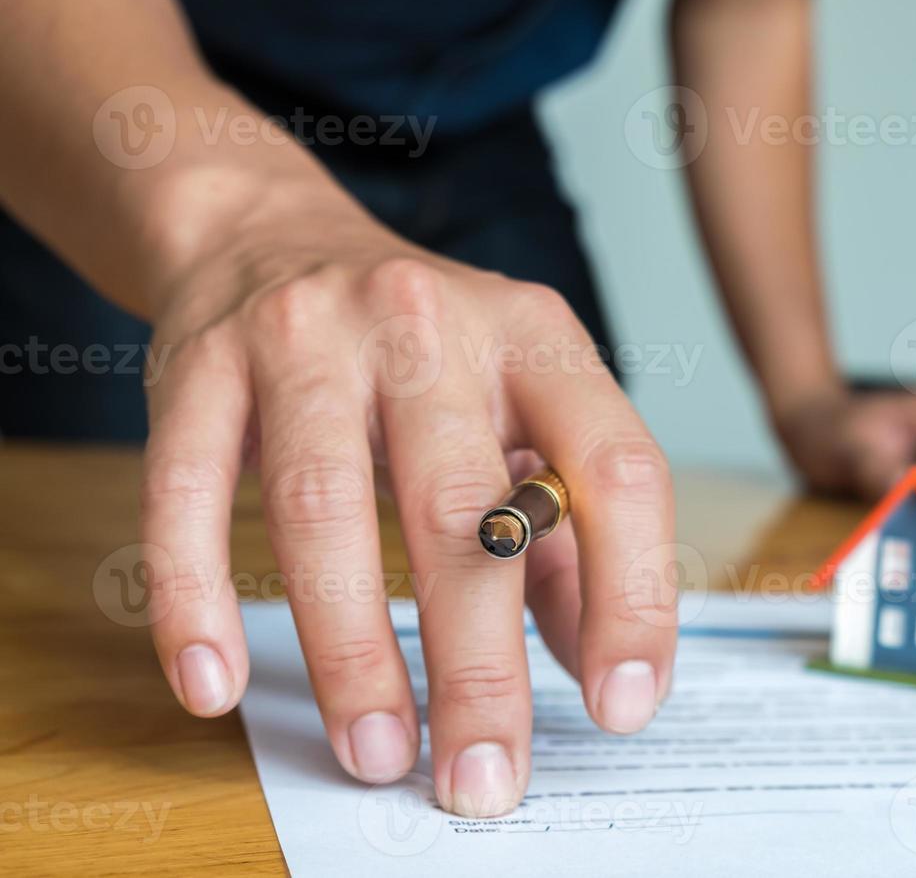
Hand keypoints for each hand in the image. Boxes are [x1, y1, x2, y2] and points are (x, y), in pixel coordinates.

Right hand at [137, 190, 675, 817]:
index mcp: (537, 338)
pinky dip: (197, 598)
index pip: (614, 468)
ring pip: (326, 510)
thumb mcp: (519, 408)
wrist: (272, 234)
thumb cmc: (424, 353)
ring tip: (377, 753)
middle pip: (461, 510)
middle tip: (483, 777)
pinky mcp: (200, 367)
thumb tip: (597, 666)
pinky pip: (187, 495)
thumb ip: (564, 536)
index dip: (632, 595)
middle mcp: (429, 326)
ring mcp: (306, 339)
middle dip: (477, 664)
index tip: (622, 706)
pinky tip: (216, 685)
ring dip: (353, 651)